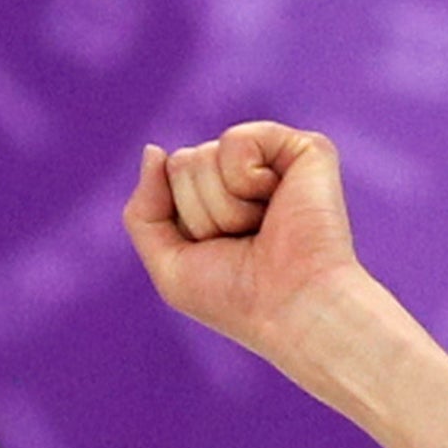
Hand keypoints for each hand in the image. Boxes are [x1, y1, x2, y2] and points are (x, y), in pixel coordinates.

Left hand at [122, 122, 363, 363]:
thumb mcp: (168, 264)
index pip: (168, 177)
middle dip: (200, 213)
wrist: (289, 306)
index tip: (216, 251)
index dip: (182, 221)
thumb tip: (153, 149)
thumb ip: (143, 211)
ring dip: (223, 207)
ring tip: (261, 229)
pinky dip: (244, 180)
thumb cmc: (234, 297)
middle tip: (241, 242)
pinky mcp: (304, 148)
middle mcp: (245, 176)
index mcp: (217, 199)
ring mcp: (275, 159)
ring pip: (202, 156)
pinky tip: (275, 202)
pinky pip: (236, 141)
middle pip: (182, 164)